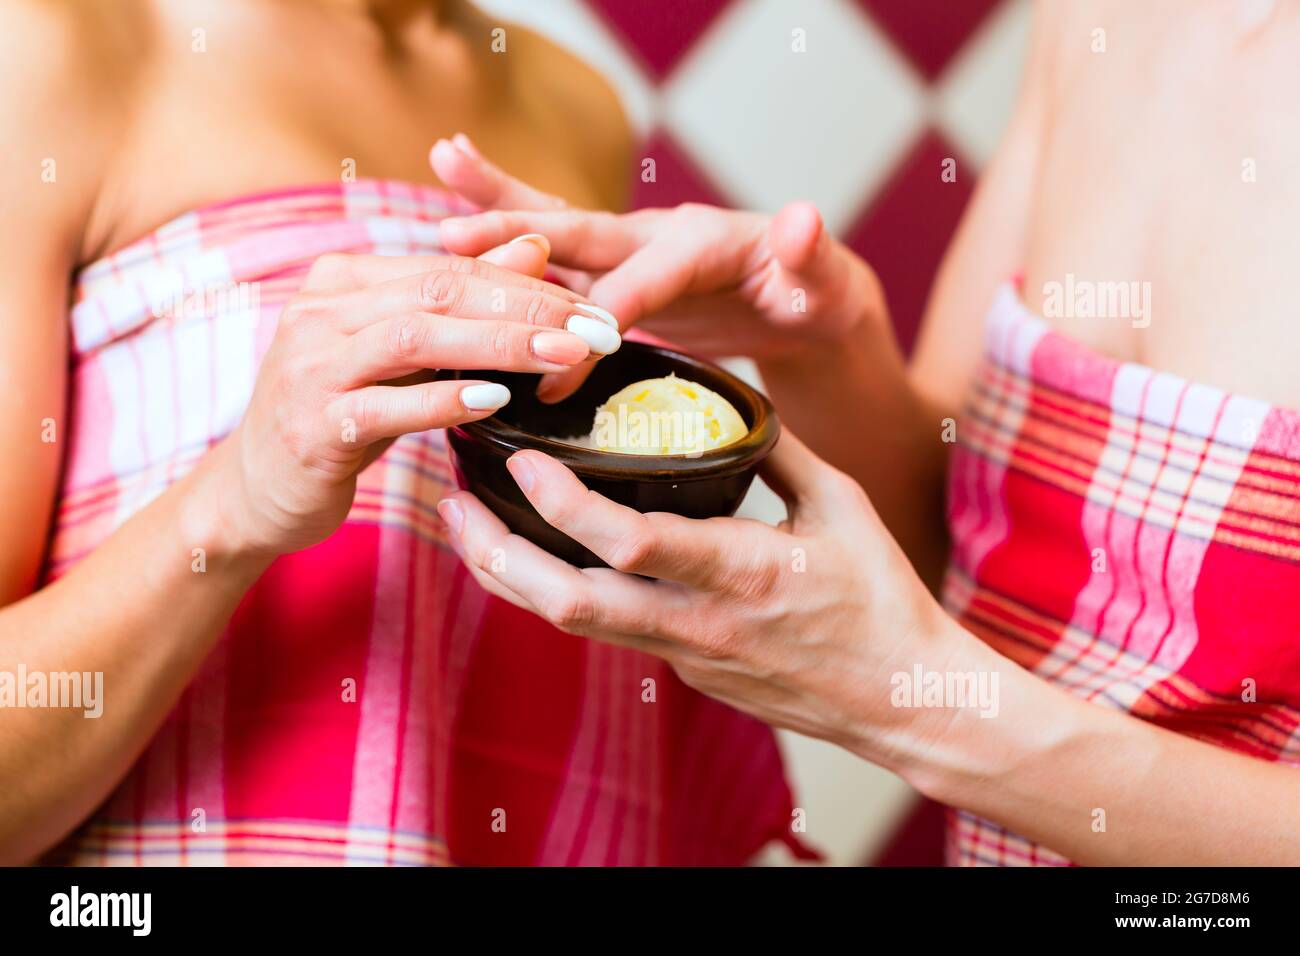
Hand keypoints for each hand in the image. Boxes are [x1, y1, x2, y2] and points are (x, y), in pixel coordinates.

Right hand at [216, 242, 621, 556]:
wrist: (257, 492)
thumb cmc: (341, 417)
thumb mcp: (402, 357)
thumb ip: (462, 304)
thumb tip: (535, 247)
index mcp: (342, 281)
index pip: (450, 268)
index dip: (527, 284)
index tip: (593, 307)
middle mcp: (320, 311)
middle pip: (440, 292)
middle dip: (527, 308)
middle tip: (596, 328)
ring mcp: (310, 367)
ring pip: (416, 337)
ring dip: (498, 345)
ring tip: (563, 357)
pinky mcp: (312, 426)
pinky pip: (386, 406)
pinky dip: (443, 401)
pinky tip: (496, 402)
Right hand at [430, 133, 885, 400]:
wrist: (802, 297)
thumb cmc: (813, 295)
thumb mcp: (823, 284)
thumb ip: (810, 256)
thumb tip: (802, 218)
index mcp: (699, 242)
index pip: (643, 281)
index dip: (606, 316)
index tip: (566, 363)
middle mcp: (654, 234)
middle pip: (581, 232)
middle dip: (520, 237)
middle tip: (453, 235)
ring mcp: (630, 249)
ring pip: (554, 229)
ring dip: (497, 208)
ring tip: (443, 161)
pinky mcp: (614, 271)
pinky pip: (554, 255)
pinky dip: (506, 238)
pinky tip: (457, 219)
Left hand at [434, 431, 959, 761]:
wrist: (901, 700)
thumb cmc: (880, 599)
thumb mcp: (842, 505)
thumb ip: (777, 448)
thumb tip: (727, 394)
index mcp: (742, 571)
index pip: (630, 543)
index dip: (563, 502)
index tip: (522, 457)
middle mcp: (698, 623)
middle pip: (566, 601)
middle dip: (495, 551)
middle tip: (449, 499)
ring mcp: (685, 657)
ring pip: (570, 623)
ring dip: (508, 574)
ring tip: (466, 525)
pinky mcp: (684, 673)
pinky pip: (604, 630)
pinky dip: (556, 591)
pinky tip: (534, 555)